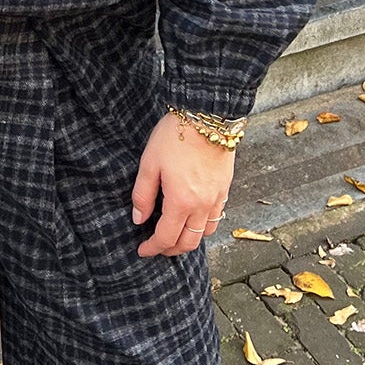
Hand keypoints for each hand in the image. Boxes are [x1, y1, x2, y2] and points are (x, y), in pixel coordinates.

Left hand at [132, 113, 233, 257]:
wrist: (207, 115)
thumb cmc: (175, 136)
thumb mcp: (149, 164)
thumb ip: (143, 196)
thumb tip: (139, 219)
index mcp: (181, 202)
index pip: (167, 238)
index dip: (153, 248)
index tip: (142, 250)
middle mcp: (202, 205)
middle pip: (189, 242)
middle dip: (171, 249)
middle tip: (157, 247)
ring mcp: (217, 197)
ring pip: (206, 233)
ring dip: (190, 240)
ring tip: (175, 235)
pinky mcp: (225, 187)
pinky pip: (216, 217)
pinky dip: (204, 225)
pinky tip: (193, 217)